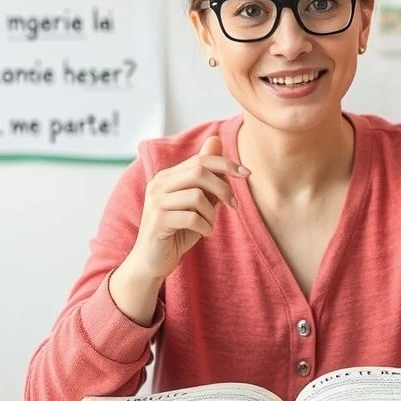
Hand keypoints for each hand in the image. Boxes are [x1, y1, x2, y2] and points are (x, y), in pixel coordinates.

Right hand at [127, 135, 248, 279]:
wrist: (153, 261)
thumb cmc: (178, 230)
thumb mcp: (197, 202)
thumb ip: (206, 176)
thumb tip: (216, 140)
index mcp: (168, 177)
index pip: (201, 160)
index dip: (227, 164)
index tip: (246, 174)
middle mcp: (158, 185)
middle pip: (199, 172)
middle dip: (223, 188)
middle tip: (233, 205)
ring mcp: (156, 202)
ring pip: (197, 196)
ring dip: (212, 213)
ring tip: (209, 224)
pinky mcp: (157, 221)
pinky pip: (192, 218)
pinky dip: (205, 227)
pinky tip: (204, 233)